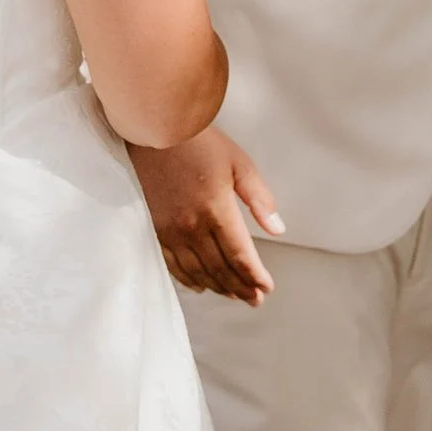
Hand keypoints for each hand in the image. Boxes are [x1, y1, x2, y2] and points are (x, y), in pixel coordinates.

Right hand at [130, 125, 284, 302]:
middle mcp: (193, 226)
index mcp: (217, 209)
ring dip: (219, 287)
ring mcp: (171, 231)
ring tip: (235, 296)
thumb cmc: (199, 142)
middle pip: (221, 268)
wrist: (154, 131)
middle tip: (255, 299)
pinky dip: (190, 280)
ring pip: (198, 271)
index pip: (240, 255)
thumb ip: (259, 199)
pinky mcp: (155, 230)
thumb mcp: (239, 163)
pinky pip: (173, 265)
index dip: (255, 276)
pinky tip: (202, 285)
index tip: (267, 288)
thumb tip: (277, 229)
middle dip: (241, 287)